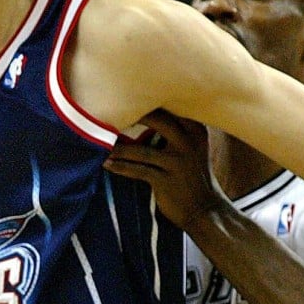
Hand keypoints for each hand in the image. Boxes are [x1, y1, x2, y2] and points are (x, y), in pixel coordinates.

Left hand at [104, 109, 223, 228]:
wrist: (205, 209)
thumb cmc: (192, 173)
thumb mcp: (192, 145)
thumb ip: (175, 127)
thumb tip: (142, 107)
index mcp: (195, 129)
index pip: (170, 106)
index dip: (148, 98)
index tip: (127, 94)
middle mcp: (188, 142)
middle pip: (157, 120)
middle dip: (131, 114)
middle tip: (109, 111)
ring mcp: (178, 162)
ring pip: (140, 150)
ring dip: (117, 148)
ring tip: (98, 143)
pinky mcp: (166, 181)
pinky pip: (137, 170)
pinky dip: (120, 166)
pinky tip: (106, 164)